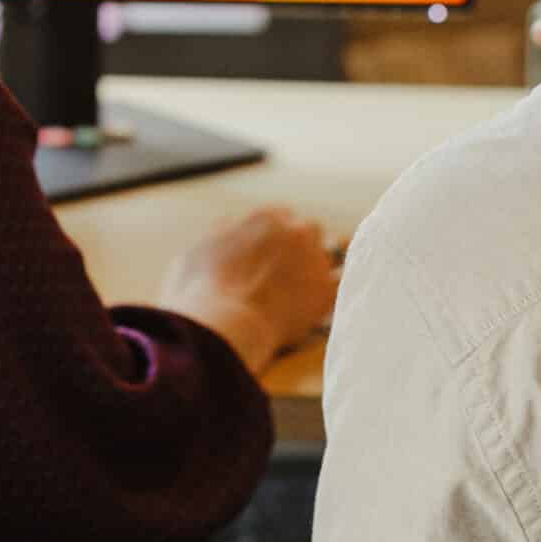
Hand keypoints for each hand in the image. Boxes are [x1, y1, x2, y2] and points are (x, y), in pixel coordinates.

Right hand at [156, 205, 338, 374]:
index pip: (279, 217)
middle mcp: (294, 230)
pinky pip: (346, 281)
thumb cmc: (200, 293)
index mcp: (263, 218)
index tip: (270, 253)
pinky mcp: (327, 290)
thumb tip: (225, 231)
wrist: (225, 324)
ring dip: (324, 263)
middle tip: (290, 270)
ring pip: (333, 250)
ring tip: (317, 281)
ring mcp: (314, 259)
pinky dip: (342, 287)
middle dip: (301, 246)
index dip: (274, 236)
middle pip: (308, 230)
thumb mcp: (194, 253)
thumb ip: (217, 237)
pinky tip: (339, 297)